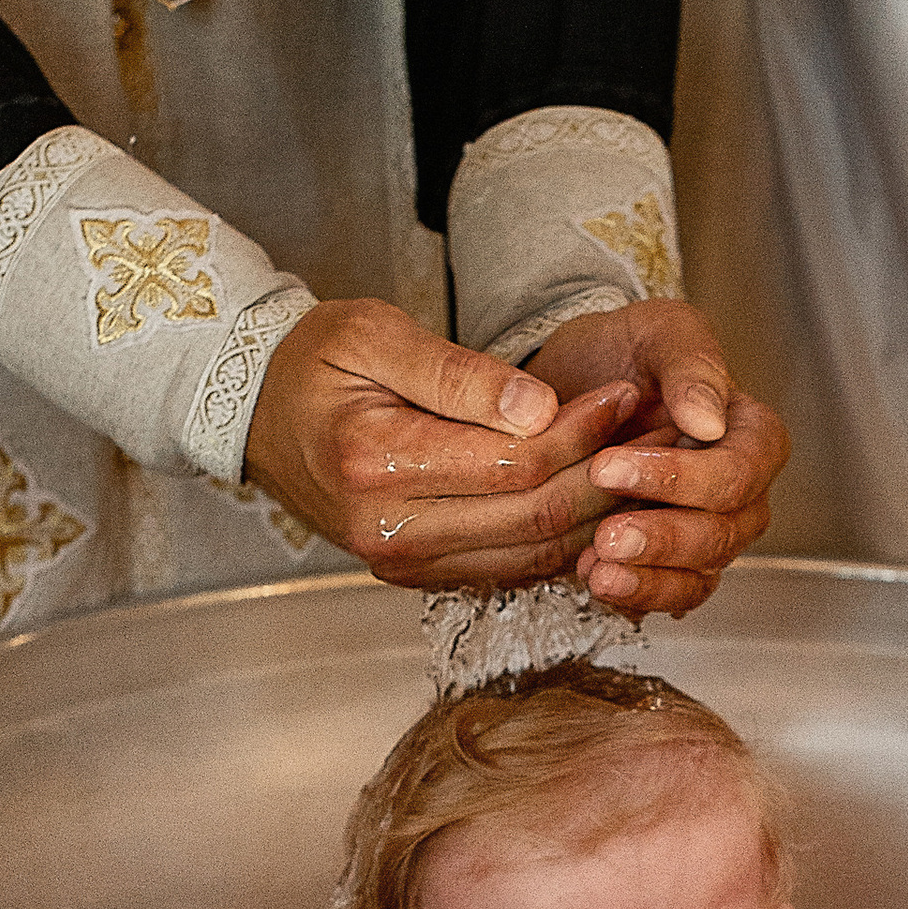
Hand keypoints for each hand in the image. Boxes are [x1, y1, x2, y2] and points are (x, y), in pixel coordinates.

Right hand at [243, 300, 637, 588]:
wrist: (258, 411)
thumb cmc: (315, 359)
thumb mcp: (375, 335)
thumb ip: (459, 373)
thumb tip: (539, 407)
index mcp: (375, 464)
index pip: (512, 464)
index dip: (580, 432)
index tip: (622, 392)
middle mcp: (388, 529)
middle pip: (531, 517)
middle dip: (603, 474)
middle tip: (649, 430)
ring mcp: (401, 562)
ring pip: (530, 552)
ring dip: (595, 513)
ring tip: (636, 461)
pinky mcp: (415, 574)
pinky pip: (509, 567)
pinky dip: (559, 538)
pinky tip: (592, 497)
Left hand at [527, 301, 789, 621]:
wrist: (568, 384)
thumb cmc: (622, 353)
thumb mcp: (656, 331)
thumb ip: (690, 365)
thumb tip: (709, 420)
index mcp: (750, 434)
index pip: (741, 470)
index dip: (683, 478)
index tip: (612, 466)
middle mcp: (738, 491)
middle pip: (724, 531)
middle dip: (664, 537)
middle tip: (607, 533)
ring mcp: (706, 531)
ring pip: (701, 573)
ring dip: (650, 577)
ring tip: (599, 567)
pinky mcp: (668, 563)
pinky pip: (671, 595)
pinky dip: (636, 595)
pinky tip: (596, 579)